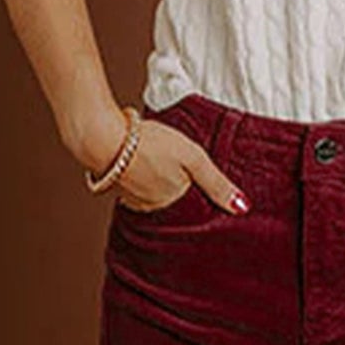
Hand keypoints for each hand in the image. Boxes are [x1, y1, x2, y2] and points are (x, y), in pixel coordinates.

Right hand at [89, 115, 249, 213]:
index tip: (207, 190)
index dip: (203, 197)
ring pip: (156, 195)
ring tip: (164, 168)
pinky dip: (143, 180)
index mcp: (174, 201)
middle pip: (175, 202)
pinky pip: (138, 188)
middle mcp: (153, 206)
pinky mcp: (119, 187)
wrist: (103, 136)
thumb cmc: (149, 143)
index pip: (196, 207)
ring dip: (161, 185)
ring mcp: (133, 198)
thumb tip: (242, 208)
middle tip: (183, 174)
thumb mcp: (193, 158)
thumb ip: (216, 182)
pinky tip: (145, 167)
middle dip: (181, 192)